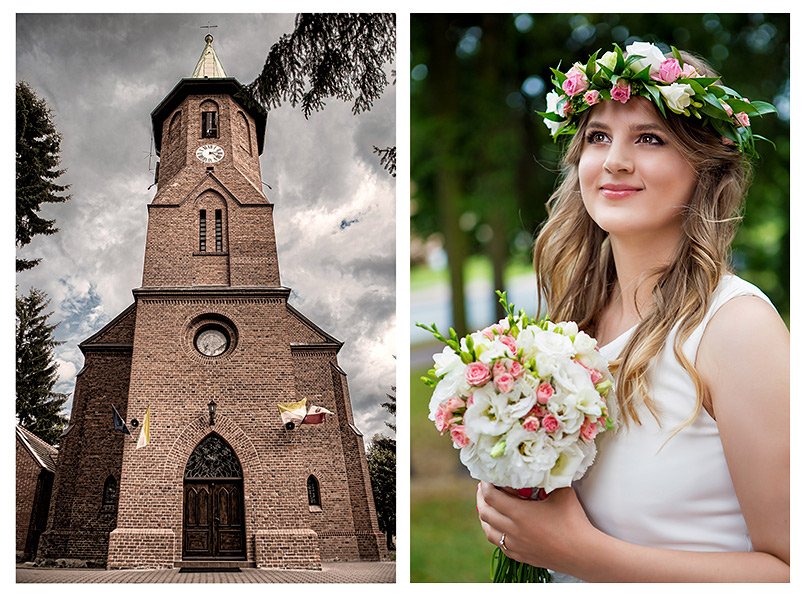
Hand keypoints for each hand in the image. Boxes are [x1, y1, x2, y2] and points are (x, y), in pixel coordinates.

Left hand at [476, 481, 592, 572]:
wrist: (584, 553)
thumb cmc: (574, 521)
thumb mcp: (562, 492)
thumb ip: (550, 476)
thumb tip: (545, 462)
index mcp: (519, 513)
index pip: (490, 496)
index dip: (485, 485)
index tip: (487, 477)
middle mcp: (513, 531)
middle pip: (485, 513)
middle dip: (481, 498)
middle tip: (484, 488)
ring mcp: (516, 545)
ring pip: (488, 532)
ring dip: (485, 517)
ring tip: (488, 507)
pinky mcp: (521, 556)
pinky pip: (500, 545)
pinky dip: (495, 534)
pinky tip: (501, 528)